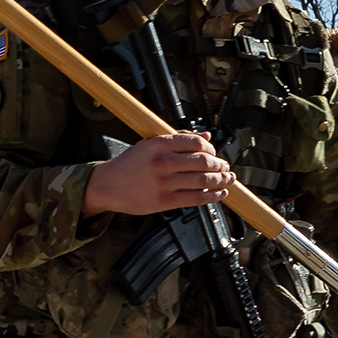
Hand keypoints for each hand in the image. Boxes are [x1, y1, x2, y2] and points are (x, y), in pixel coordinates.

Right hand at [84, 133, 232, 215]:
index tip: (214, 152)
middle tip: (225, 166)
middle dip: (219, 164)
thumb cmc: (130, 164)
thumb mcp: (150, 144)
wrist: (109, 186)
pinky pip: (196, 198)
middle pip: (202, 161)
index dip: (210, 148)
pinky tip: (220, 193)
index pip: (195, 142)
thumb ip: (178, 138)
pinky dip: (213, 196)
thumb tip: (206, 136)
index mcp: (159, 145)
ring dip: (221, 180)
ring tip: (228, 178)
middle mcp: (162, 163)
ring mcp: (164, 183)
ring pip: (203, 180)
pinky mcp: (165, 201)